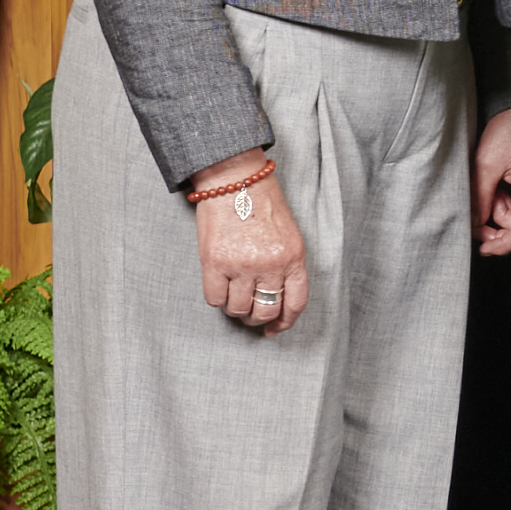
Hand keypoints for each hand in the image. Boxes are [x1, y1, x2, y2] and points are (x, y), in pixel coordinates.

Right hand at [187, 153, 311, 337]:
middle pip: (265, 311)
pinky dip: (217, 299)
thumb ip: (286, 266)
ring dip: (235, 309)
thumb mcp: (288, 235)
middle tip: (250, 313)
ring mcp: (242, 264)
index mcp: (294, 257)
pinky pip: (215, 299)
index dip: (285, 322)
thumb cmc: (263, 206)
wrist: (236, 180)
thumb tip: (277, 301)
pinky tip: (220, 287)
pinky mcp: (215, 263)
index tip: (276, 329)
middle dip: (258, 319)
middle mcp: (270, 264)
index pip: (295, 303)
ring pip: (238, 309)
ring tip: (234, 296)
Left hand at [470, 107, 510, 256]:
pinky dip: (501, 200)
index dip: (503, 245)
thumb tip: (473, 222)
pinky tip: (495, 184)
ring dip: (495, 209)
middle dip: (493, 225)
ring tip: (486, 184)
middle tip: (473, 217)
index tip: (483, 248)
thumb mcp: (488, 161)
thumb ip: (479, 195)